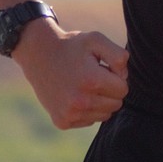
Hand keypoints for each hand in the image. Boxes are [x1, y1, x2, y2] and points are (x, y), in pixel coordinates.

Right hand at [12, 22, 129, 129]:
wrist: (38, 54)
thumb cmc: (72, 46)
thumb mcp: (97, 39)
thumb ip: (119, 56)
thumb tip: (123, 78)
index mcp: (92, 81)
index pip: (123, 89)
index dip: (116, 76)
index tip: (102, 68)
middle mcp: (80, 101)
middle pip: (116, 104)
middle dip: (109, 90)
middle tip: (92, 75)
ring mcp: (70, 114)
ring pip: (104, 115)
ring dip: (99, 101)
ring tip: (83, 84)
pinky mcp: (62, 122)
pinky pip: (89, 120)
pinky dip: (87, 109)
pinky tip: (74, 94)